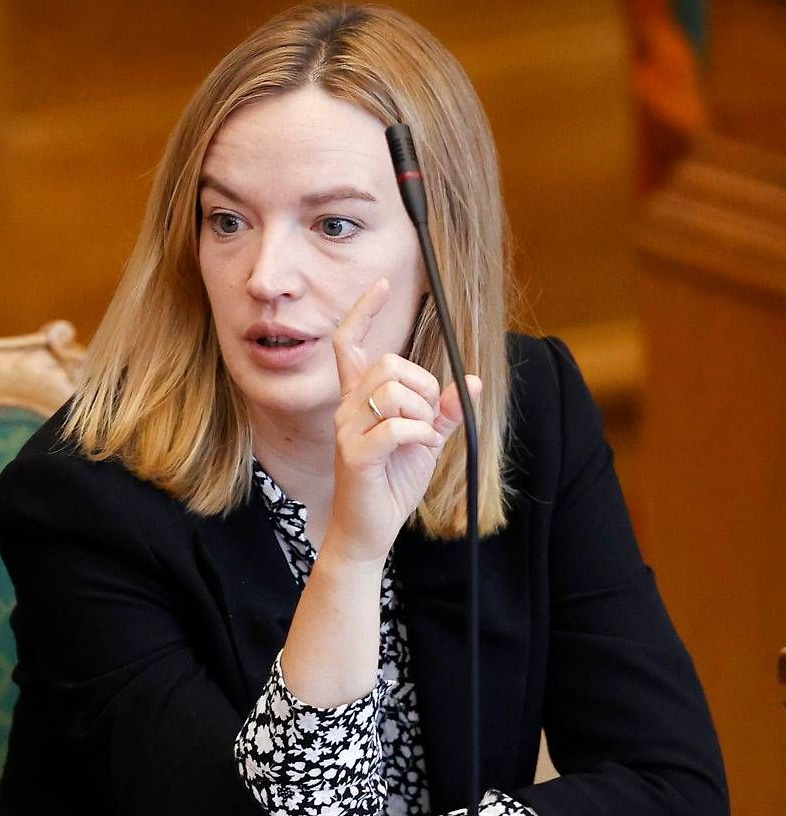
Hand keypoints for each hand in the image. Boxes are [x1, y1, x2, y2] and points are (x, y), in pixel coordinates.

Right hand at [329, 279, 480, 563]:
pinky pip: (398, 426)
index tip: (381, 284)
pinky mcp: (355, 454)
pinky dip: (420, 436)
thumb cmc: (391, 484)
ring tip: (421, 439)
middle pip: (388, 363)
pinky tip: (419, 451)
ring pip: (394, 391)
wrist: (370, 530)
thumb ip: (443, 411)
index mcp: (359, 400)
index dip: (363, 311)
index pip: (351, 344)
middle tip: (428, 417)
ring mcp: (347, 430)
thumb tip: (469, 379)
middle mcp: (347, 408)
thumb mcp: (426, 441)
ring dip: (423, 413)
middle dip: (423, 384)